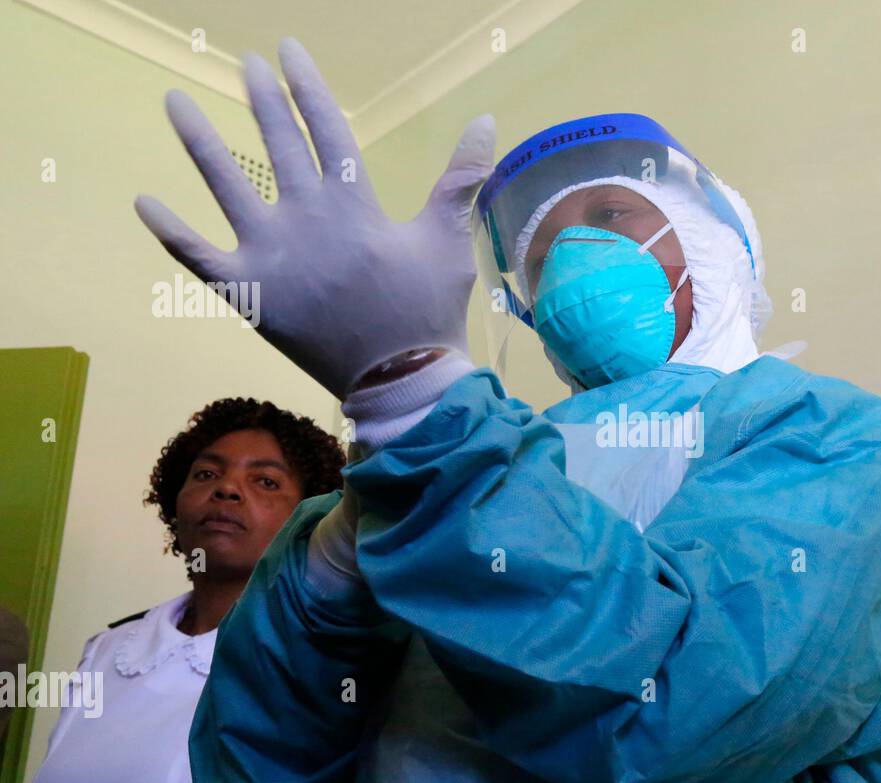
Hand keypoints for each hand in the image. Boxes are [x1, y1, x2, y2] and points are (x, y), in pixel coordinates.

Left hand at [134, 37, 495, 398]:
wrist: (400, 381)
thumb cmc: (428, 312)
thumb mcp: (449, 241)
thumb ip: (461, 179)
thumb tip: (487, 120)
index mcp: (354, 205)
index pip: (325, 128)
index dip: (307, 87)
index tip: (289, 52)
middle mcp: (306, 220)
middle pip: (276, 144)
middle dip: (262, 99)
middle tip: (246, 64)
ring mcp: (271, 256)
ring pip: (226, 186)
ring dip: (199, 142)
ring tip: (173, 102)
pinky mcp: (248, 293)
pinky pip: (199, 258)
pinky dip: (170, 232)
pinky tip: (143, 202)